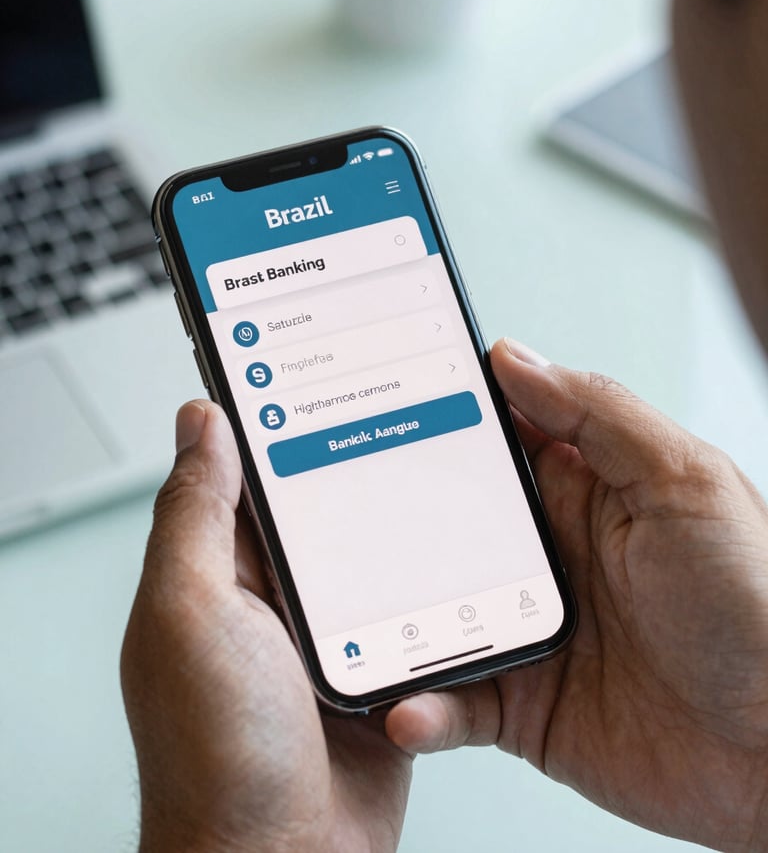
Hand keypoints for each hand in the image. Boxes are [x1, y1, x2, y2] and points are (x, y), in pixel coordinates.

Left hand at [121, 401, 411, 852]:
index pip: (246, 470)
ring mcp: (326, 629)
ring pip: (370, 551)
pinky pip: (407, 606)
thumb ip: (196, 514)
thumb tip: (202, 422)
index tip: (315, 370)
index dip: (277, 418)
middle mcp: (272, 594)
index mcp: (220, 569)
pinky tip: (455, 554)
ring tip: (443, 467)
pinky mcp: (375, 664)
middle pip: (321, 505)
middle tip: (403, 405)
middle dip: (357, 463)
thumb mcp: (193, 613)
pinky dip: (429, 583)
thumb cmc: (219, 754)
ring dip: (399, 523)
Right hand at [387, 338, 767, 851]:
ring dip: (388, 619)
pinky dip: (421, 707)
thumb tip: (516, 358)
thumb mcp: (685, 483)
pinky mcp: (522, 705)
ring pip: (430, 613)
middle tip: (331, 514)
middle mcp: (547, 556)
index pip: (491, 440)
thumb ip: (599, 414)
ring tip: (347, 620)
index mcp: (582, 491)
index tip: (374, 407)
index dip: (434, 418)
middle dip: (388, 520)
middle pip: (442, 526)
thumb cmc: (759, 608)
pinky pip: (453, 703)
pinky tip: (409, 706)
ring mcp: (527, 629)